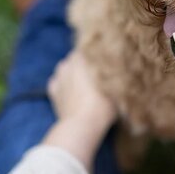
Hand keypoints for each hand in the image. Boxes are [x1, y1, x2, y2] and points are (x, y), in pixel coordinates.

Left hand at [42, 51, 116, 169]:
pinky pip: (57, 82)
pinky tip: (71, 93)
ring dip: (72, 73)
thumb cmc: (103, 105)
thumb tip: (121, 69)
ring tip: (84, 84)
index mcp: (84, 57)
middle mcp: (69, 63)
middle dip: (84, 64)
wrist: (81, 125)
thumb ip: (115, 76)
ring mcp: (59, 77)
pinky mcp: (52, 91)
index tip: (105, 61)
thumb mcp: (117, 88)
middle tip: (96, 74)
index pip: (90, 48)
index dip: (97, 54)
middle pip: (77, 57)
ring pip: (65, 68)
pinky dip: (63, 85)